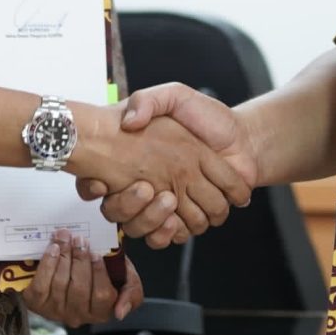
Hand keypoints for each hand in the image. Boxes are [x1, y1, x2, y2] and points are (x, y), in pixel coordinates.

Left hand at [22, 231, 142, 327]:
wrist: (73, 267)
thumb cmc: (104, 272)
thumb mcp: (126, 280)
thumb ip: (131, 294)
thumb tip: (119, 313)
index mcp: (101, 312)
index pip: (102, 296)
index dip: (99, 274)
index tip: (96, 253)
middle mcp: (78, 317)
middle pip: (79, 289)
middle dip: (79, 261)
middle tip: (79, 239)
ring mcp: (55, 312)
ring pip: (60, 285)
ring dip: (62, 257)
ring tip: (65, 238)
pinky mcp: (36, 304)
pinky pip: (40, 286)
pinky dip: (46, 265)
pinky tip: (52, 249)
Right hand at [75, 86, 257, 245]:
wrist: (243, 139)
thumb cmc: (208, 118)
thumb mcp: (175, 97)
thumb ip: (148, 101)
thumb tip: (129, 121)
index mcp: (136, 159)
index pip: (96, 180)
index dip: (91, 186)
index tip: (101, 182)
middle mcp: (144, 185)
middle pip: (117, 211)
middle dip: (129, 205)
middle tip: (147, 189)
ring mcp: (165, 204)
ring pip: (141, 227)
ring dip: (153, 218)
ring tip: (169, 199)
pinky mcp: (184, 218)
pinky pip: (167, 238)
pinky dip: (171, 232)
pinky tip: (178, 218)